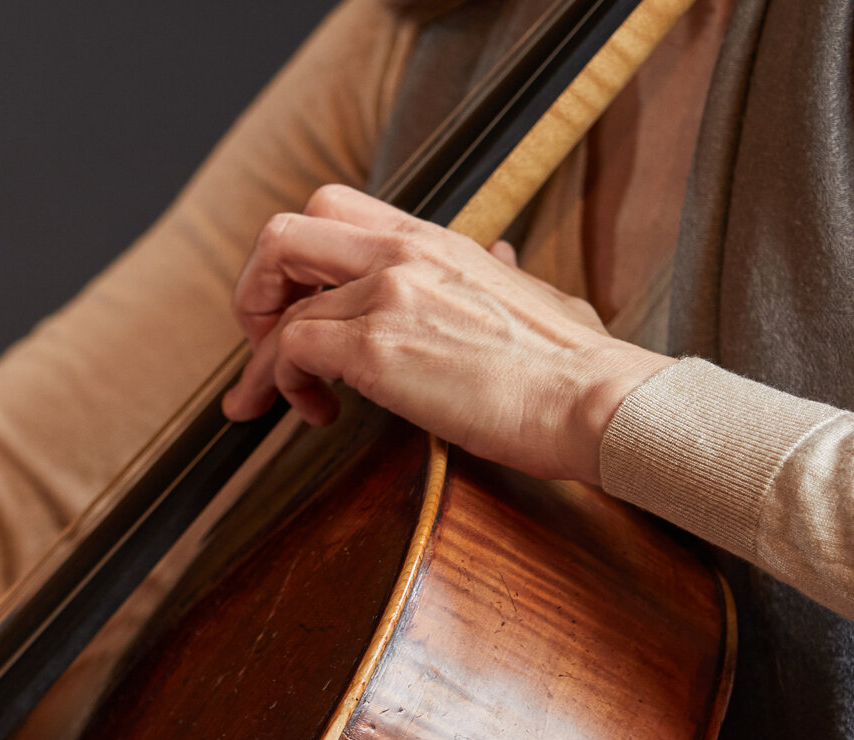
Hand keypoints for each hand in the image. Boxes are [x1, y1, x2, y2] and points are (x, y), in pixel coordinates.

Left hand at [220, 184, 669, 483]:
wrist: (598, 400)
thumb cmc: (574, 367)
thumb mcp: (535, 295)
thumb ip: (500, 273)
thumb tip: (501, 256)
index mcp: (434, 240)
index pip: (332, 211)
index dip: (298, 261)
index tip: (300, 310)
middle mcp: (402, 254)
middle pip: (284, 234)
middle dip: (256, 293)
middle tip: (264, 345)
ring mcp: (386, 295)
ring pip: (279, 310)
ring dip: (266, 364)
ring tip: (283, 404)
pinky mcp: (376, 348)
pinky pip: (290, 352)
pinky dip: (283, 386)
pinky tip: (318, 415)